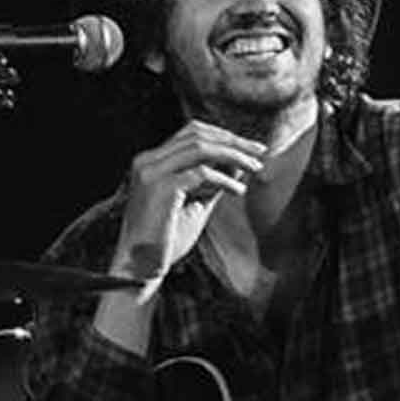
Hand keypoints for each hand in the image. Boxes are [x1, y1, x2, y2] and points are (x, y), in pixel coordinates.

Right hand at [111, 120, 266, 289]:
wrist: (139, 267)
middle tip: (260, 151)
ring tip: (255, 168)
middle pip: (197, 134)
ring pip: (200, 148)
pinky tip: (238, 190)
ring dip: (233, 155)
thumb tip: (239, 161)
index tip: (250, 147)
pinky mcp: (160, 189)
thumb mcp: (195, 203)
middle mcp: (148, 161)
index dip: (224, 136)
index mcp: (151, 161)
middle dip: (233, 141)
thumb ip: (213, 181)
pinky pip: (200, 174)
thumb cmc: (165, 240)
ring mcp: (151, 173)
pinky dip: (224, 179)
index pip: (191, 132)